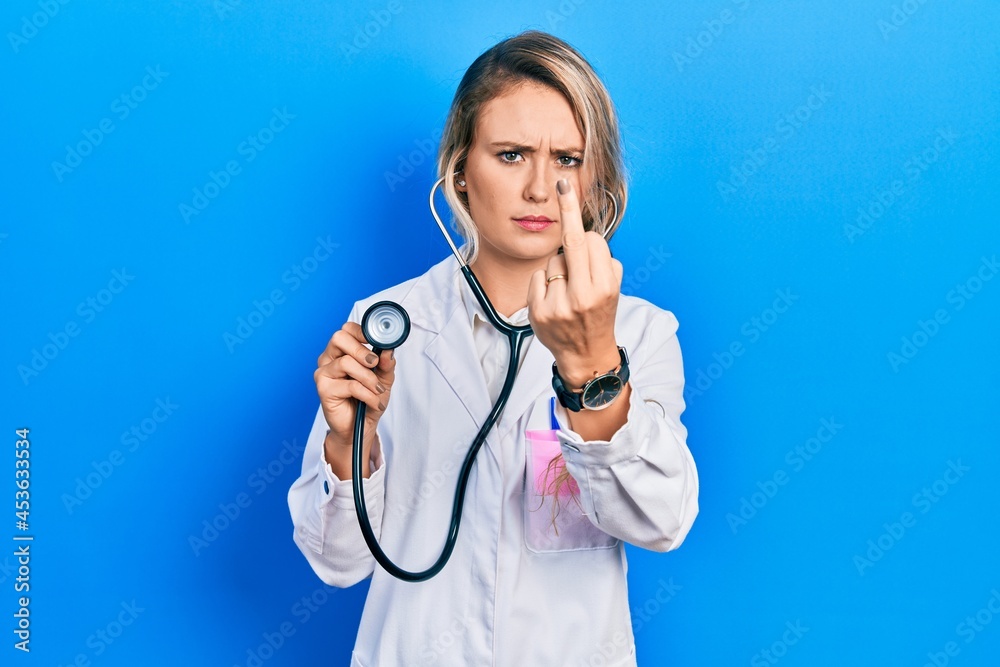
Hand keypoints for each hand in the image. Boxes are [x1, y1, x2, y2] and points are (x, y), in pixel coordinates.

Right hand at [314, 322, 395, 478]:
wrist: (359, 428)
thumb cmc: (368, 399)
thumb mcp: (384, 379)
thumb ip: (386, 364)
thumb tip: (388, 350)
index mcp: (342, 351)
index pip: (346, 329)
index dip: (361, 332)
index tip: (377, 341)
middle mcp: (329, 358)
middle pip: (339, 338)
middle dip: (361, 350)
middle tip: (375, 364)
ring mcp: (324, 373)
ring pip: (345, 362)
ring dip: (368, 377)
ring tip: (378, 390)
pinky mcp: (323, 389)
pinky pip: (349, 385)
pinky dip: (367, 394)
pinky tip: (374, 401)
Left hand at [527, 178, 623, 388]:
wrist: (586, 356)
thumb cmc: (599, 314)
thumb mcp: (611, 289)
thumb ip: (601, 262)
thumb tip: (584, 232)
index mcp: (605, 287)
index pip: (593, 242)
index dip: (587, 232)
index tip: (571, 193)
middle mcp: (583, 296)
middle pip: (573, 243)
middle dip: (567, 211)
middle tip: (561, 184)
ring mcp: (559, 305)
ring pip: (554, 260)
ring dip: (559, 267)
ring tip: (568, 290)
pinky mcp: (539, 312)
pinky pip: (539, 277)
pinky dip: (544, 282)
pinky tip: (553, 298)